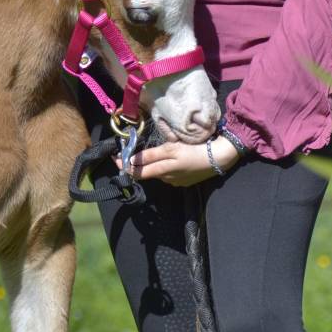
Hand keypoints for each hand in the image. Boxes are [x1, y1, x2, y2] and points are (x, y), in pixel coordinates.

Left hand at [117, 136, 240, 187]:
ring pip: (157, 173)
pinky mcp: (184, 181)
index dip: (125, 167)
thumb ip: (150, 156)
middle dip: (134, 166)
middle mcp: (166, 179)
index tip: (115, 160)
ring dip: (150, 166)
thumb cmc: (193, 151)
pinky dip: (163, 168)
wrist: (217, 159)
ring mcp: (176, 181)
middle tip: (124, 157)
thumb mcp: (171, 149)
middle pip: (146, 173)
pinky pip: (168, 175)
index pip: (138, 172)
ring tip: (145, 156)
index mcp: (162, 170)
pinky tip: (168, 161)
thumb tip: (132, 161)